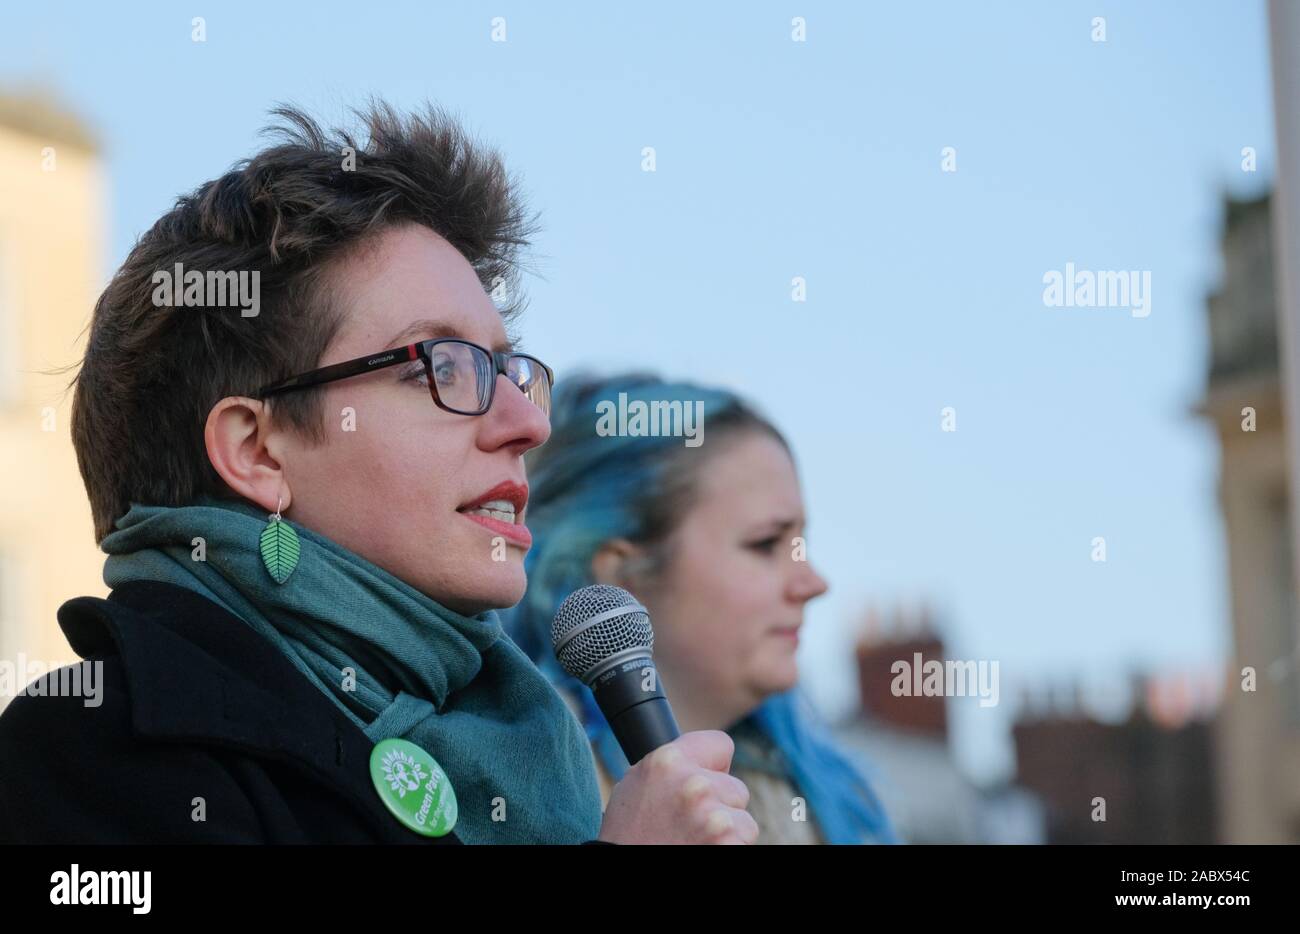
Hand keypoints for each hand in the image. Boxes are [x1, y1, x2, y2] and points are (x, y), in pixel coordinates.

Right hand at [597, 730, 757, 843]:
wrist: (623, 870)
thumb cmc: (627, 834)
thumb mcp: (637, 784)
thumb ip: (670, 767)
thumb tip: (698, 759)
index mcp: (668, 761)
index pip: (722, 743)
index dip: (715, 765)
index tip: (708, 778)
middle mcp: (694, 785)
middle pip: (735, 787)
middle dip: (720, 805)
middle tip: (691, 823)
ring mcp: (714, 818)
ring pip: (743, 819)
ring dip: (726, 831)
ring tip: (694, 840)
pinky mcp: (728, 844)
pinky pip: (744, 841)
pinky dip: (729, 847)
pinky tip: (702, 849)